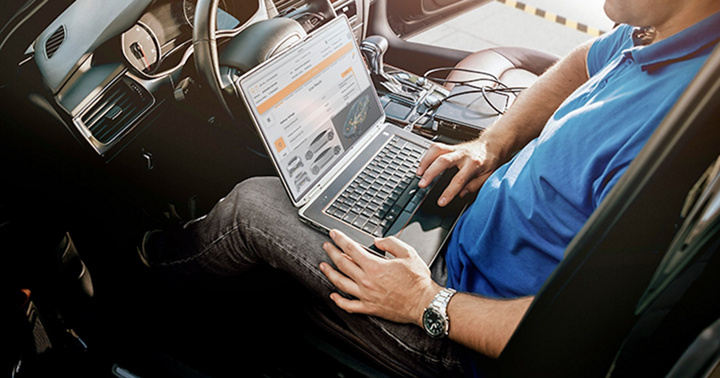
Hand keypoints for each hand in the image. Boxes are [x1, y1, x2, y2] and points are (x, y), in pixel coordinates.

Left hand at [320, 229, 440, 325]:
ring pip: (340, 283)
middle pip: (342, 264)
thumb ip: (390, 243)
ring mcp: (366, 295)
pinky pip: (348, 305)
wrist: (424, 303)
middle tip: (326, 246)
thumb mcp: (408, 253)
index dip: (340, 239)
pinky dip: (338, 300)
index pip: (351, 249)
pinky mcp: (369, 308)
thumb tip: (377, 241)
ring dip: (329, 273)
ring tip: (323, 266)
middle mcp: (366, 281)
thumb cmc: (418, 281)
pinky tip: (333, 295)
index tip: (333, 234)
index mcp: (374, 266)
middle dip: (332, 252)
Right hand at [416, 139, 502, 206]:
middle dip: (431, 173)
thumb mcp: (488, 177)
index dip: (449, 192)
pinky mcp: (450, 146)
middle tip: (422, 184)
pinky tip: (422, 165)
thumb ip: (474, 186)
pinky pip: (435, 147)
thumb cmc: (490, 161)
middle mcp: (463, 154)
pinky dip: (426, 156)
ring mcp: (455, 148)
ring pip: (436, 150)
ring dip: (425, 161)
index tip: (441, 201)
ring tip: (418, 174)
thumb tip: (460, 194)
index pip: (459, 180)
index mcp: (474, 164)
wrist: (492, 145)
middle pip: (443, 161)